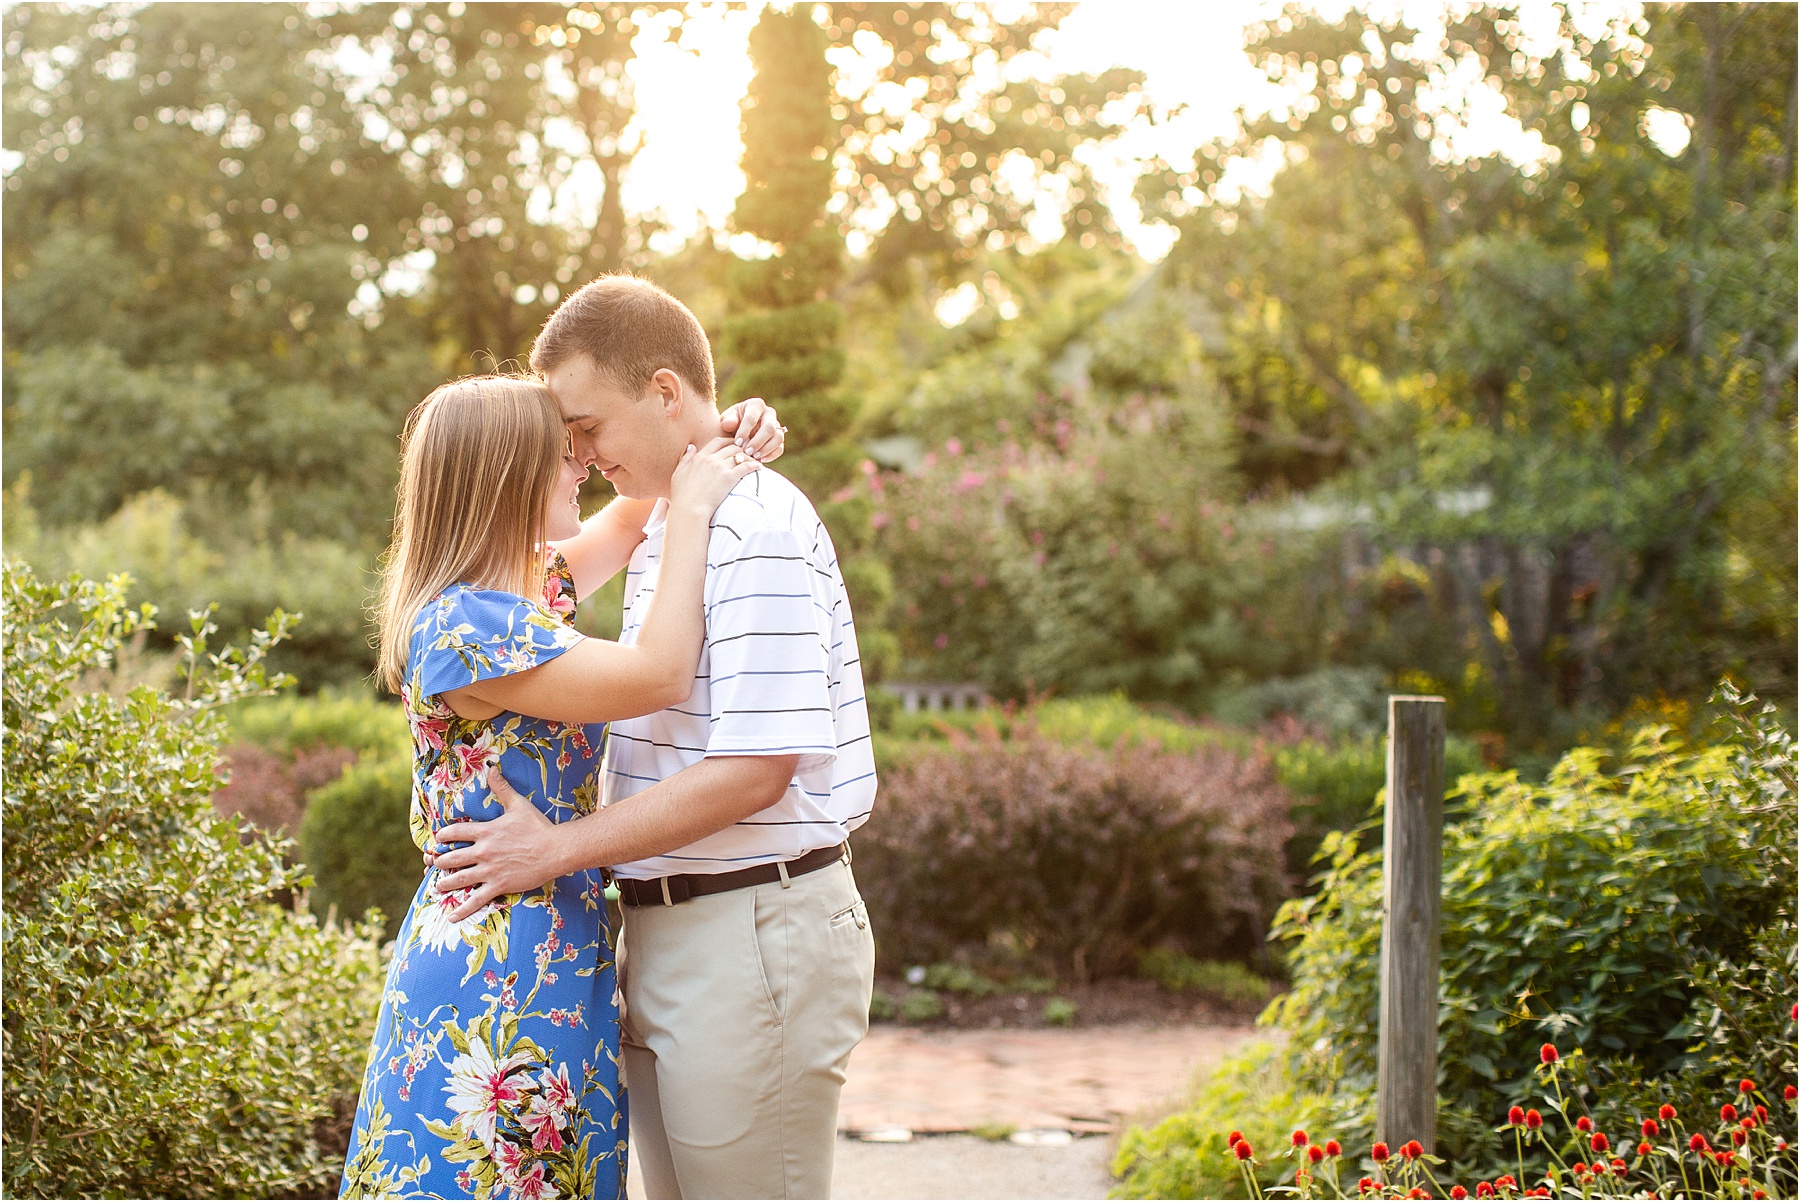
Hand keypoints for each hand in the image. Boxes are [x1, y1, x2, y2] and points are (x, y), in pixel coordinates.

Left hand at [430, 768, 564, 920]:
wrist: (556, 849)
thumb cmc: (538, 826)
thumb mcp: (518, 804)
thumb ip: (501, 788)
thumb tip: (491, 768)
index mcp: (486, 831)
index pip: (455, 832)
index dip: (443, 836)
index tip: (439, 839)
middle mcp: (483, 851)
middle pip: (452, 857)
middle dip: (440, 861)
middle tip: (434, 864)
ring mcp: (490, 870)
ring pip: (459, 878)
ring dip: (445, 883)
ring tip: (438, 886)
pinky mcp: (499, 885)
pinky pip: (476, 899)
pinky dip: (462, 909)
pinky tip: (451, 916)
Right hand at [669, 438, 759, 517]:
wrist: (689, 509)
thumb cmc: (682, 495)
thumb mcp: (678, 473)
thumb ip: (686, 458)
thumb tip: (691, 446)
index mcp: (700, 456)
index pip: (718, 441)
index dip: (728, 441)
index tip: (734, 445)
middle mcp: (711, 459)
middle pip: (732, 447)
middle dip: (741, 449)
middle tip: (748, 455)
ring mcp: (721, 468)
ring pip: (741, 455)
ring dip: (749, 457)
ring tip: (755, 461)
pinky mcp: (730, 478)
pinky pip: (746, 466)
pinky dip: (754, 465)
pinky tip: (759, 468)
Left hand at [719, 396, 785, 462]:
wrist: (738, 432)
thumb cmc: (731, 424)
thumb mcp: (726, 420)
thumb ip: (727, 421)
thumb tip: (728, 424)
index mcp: (756, 405)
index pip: (752, 418)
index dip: (745, 431)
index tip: (737, 443)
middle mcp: (769, 414)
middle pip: (769, 427)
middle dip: (758, 441)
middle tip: (747, 451)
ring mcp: (777, 426)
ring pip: (778, 438)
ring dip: (766, 449)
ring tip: (754, 457)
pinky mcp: (779, 439)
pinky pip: (780, 448)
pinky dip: (771, 455)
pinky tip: (760, 460)